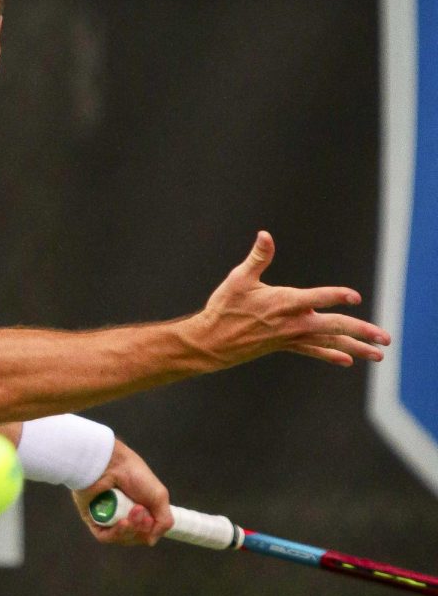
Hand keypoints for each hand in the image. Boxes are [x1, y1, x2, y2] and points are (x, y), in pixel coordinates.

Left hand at [71, 438, 171, 546]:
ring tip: (132, 514)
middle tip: (139, 511)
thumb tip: (151, 541)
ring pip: (120, 538)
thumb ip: (163, 521)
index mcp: (136, 509)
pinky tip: (122, 523)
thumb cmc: (134, 474)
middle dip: (140, 528)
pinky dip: (116, 534)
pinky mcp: (92, 517)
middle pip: (134, 536)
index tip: (149, 518)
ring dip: (130, 530)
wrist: (111, 462)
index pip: (145, 532)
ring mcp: (106, 517)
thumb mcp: (159, 496)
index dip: (149, 530)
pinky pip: (104, 536)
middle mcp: (121, 515)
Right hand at [187, 231, 389, 368]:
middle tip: (385, 338)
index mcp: (283, 303)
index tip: (354, 297)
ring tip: (378, 355)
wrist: (210, 342)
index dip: (336, 296)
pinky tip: (347, 359)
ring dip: (355, 348)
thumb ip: (258, 258)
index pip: (316, 298)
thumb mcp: (238, 279)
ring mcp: (290, 336)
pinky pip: (313, 350)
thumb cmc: (224, 308)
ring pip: (329, 342)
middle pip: (333, 327)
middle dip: (361, 332)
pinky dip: (330, 354)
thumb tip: (265, 235)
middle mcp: (292, 323)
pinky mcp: (284, 345)